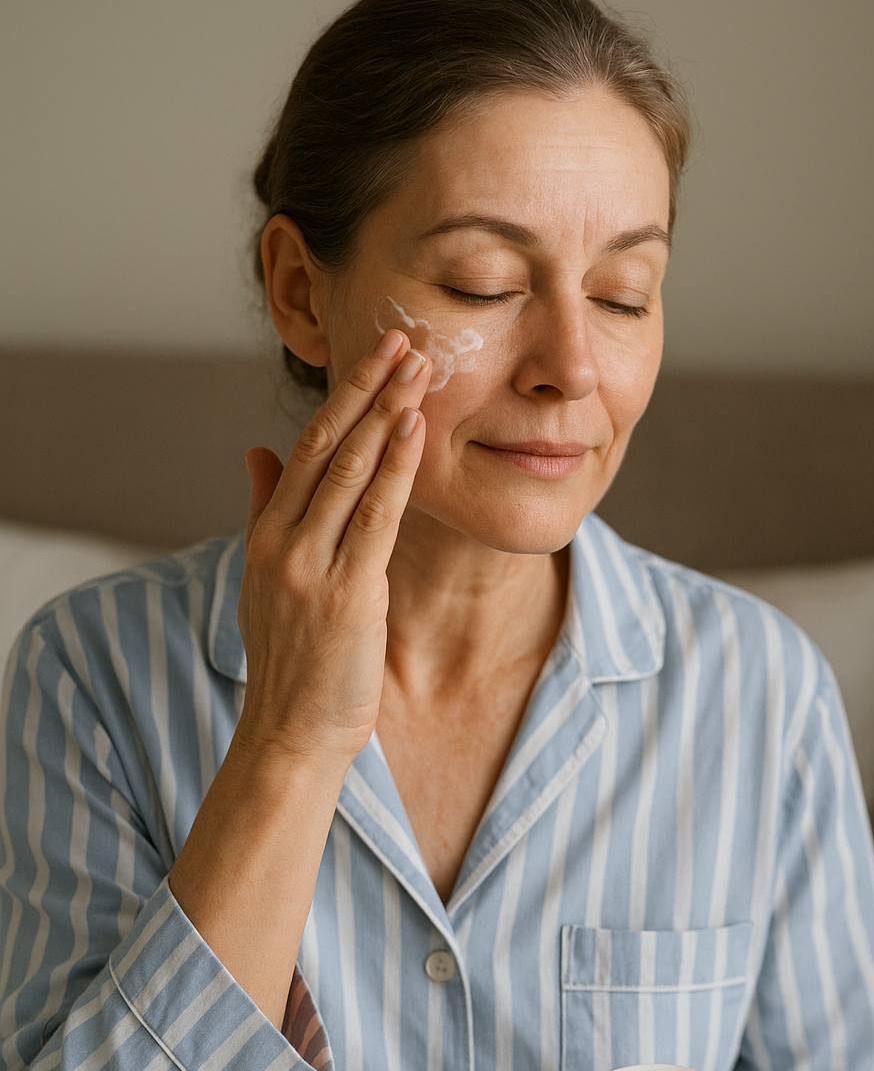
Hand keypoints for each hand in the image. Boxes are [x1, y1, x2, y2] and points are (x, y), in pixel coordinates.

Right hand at [237, 329, 430, 772]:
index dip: (344, 398)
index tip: (377, 357)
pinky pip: (375, 518)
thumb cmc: (293, 662)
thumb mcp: (267, 580)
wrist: (291, 732)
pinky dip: (395, 469)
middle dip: (368, 388)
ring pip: (351, 471)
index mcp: (268, 535)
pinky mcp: (346, 594)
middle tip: (404, 338)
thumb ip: (266, 510)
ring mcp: (310, 566)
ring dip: (387, 412)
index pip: (307, 449)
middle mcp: (283, 541)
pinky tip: (414, 430)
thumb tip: (258, 450)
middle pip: (328, 446)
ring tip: (419, 367)